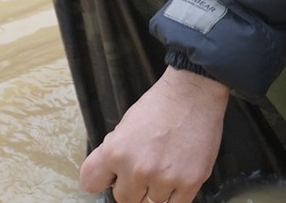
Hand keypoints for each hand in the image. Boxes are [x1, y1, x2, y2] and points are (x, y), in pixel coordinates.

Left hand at [78, 66, 229, 202]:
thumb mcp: (124, 126)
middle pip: (124, 199)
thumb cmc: (160, 105)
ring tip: (166, 165)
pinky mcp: (189, 182)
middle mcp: (137, 169)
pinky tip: (176, 176)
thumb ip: (114, 155)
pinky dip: (174, 195)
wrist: (195, 92)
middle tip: (146, 167)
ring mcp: (164, 178)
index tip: (112, 176)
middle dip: (132, 186)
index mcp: (115, 152)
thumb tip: (111, 178)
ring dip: (156, 189)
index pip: (90, 184)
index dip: (103, 179)